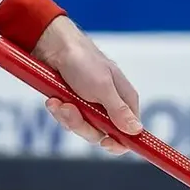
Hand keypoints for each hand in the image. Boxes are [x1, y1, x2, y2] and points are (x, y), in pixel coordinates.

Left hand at [32, 16, 142, 154]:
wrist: (53, 45)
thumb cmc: (82, 61)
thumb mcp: (102, 87)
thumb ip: (118, 110)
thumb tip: (137, 130)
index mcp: (124, 101)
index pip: (130, 132)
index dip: (120, 142)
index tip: (107, 144)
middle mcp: (108, 106)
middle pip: (101, 134)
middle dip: (82, 125)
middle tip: (70, 110)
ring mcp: (89, 106)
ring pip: (80, 127)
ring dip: (67, 117)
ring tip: (59, 101)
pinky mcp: (72, 104)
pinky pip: (66, 119)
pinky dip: (58, 110)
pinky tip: (53, 100)